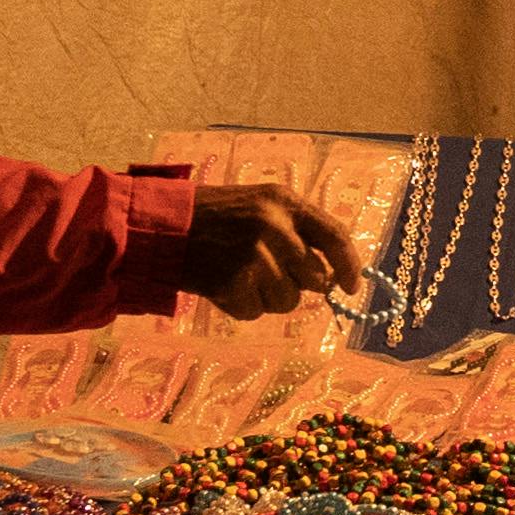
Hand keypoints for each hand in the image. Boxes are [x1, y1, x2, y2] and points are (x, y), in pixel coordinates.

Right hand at [182, 181, 363, 320]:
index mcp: (285, 202)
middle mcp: (275, 227)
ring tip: (241, 276)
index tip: (352, 288)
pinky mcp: (233, 283)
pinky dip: (242, 306)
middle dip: (299, 284)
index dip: (350, 266)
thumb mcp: (261, 206)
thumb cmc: (216, 217)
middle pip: (315, 278)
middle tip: (270, 275)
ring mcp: (254, 257)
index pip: (336, 236)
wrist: (162, 226)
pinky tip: (224, 285)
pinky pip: (256, 312)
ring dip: (268, 297)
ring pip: (289, 301)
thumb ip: (298, 230)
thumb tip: (333, 274)